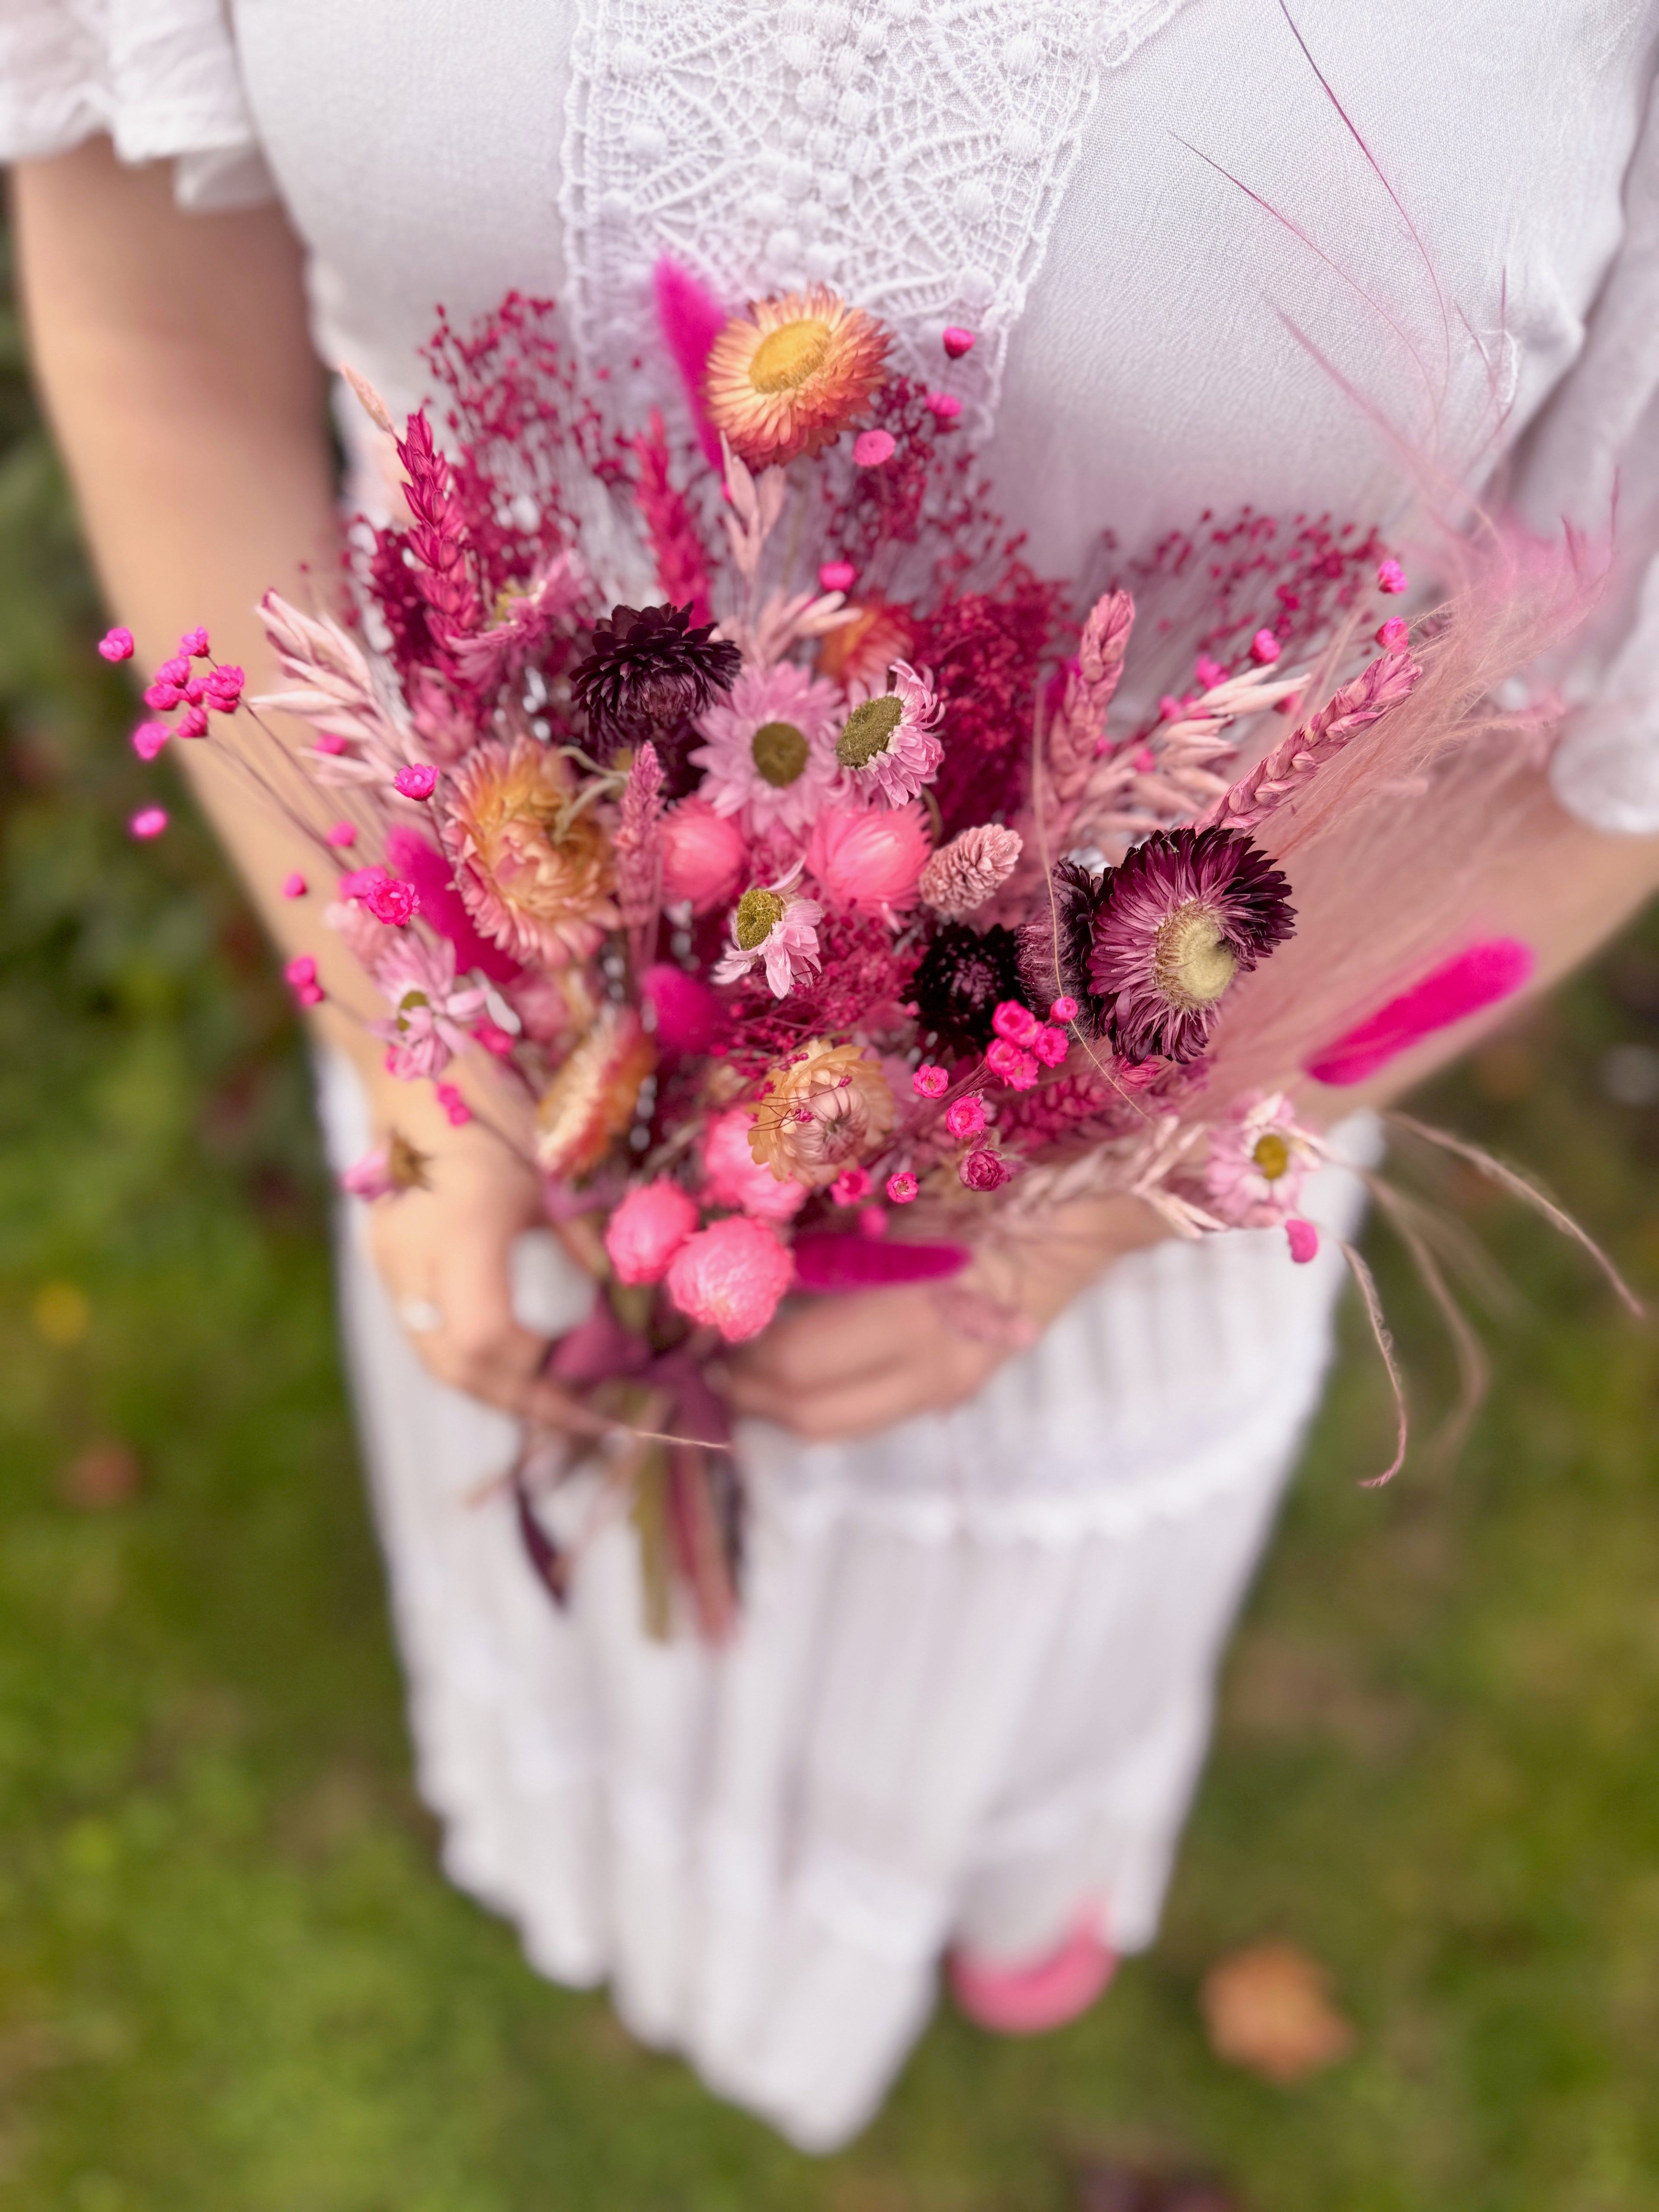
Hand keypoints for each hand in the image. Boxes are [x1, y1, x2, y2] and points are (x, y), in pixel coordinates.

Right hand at [366, 1108, 601, 1435]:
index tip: (600, 1391)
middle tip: (588, 1413)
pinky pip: (426, 1330)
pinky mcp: (383, 1256)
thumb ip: (583, 1243)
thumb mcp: (554, 1169)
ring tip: (555, 1394)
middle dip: (527, 1400)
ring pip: (437, 1357)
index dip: (546, 1381)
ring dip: (498, 1384)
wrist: (417, 1064)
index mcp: (461, 1231)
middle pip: (459, 1367)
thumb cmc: (494, 1103)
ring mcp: (388, 1260)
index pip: (492, 1342)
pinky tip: (516, 1353)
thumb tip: (620, 1315)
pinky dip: (472, 1354)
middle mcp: (411, 1256)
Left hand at [722, 1193, 1164, 1442]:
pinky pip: (873, 1409)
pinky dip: (828, 1393)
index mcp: (914, 1319)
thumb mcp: (901, 1201)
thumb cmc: (989, 1183)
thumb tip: (747, 1271)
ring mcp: (950, 1388)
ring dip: (786, 1402)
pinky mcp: (958, 1389)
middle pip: (811, 1417)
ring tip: (752, 1364)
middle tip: (714, 1359)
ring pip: (840, 1424)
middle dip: (752, 1395)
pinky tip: (807, 1358)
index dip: (742, 1351)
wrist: (1085, 1212)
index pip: (798, 1367)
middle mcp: (933, 1372)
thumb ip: (828, 1243)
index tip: (707, 1324)